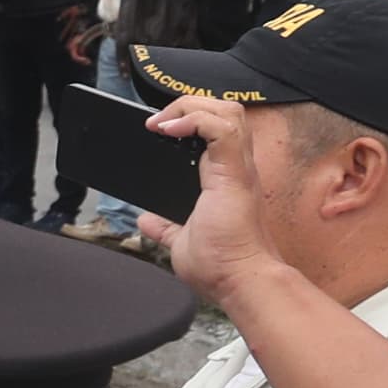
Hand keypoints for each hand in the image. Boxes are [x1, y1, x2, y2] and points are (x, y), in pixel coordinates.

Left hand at [141, 92, 262, 299]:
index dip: (190, 119)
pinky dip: (194, 120)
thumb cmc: (222, 267)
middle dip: (190, 105)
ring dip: (191, 108)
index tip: (158, 130)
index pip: (217, 130)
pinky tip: (169, 130)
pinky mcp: (235, 174)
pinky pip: (221, 128)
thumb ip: (166, 228)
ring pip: (228, 111)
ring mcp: (239, 169)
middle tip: (157, 124)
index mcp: (227, 178)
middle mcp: (237, 168)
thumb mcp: (182, 241)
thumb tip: (147, 222)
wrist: (239, 282)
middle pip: (225, 110)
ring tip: (162, 124)